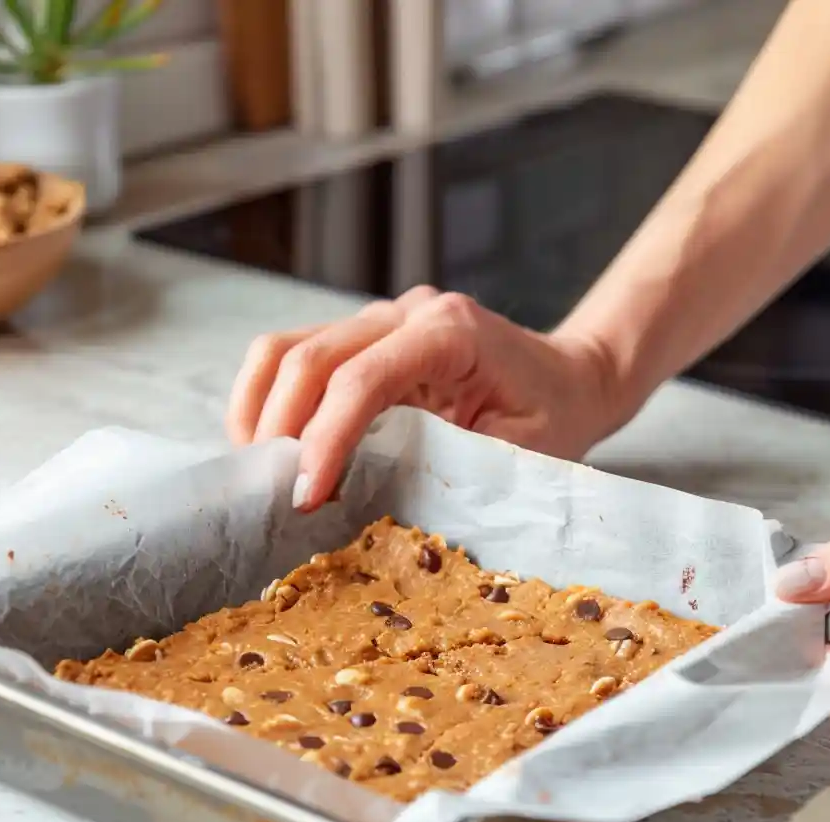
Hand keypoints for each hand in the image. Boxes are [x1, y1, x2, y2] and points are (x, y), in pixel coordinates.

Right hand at [226, 286, 632, 509]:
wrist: (569, 378)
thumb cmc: (553, 419)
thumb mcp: (518, 454)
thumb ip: (448, 466)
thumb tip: (364, 500)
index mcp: (451, 332)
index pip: (362, 378)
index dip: (324, 439)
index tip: (305, 498)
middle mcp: (407, 312)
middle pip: (308, 356)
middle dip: (278, 430)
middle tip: (272, 498)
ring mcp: (380, 318)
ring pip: (285, 348)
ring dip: (260, 412)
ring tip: (260, 474)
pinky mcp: (363, 337)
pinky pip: (294, 357)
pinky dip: (271, 402)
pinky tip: (274, 449)